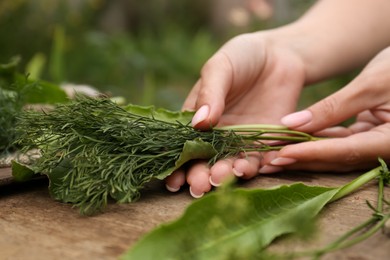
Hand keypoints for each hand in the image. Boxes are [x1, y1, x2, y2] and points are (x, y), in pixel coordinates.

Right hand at [165, 32, 305, 196]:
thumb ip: (209, 94)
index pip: (185, 146)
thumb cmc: (241, 57)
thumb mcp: (220, 68)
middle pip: (207, 161)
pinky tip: (252, 168)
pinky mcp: (267, 142)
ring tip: (226, 176)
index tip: (174, 181)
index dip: (178, 166)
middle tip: (200, 186)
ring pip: (233, 164)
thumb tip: (198, 123)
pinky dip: (257, 167)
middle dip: (202, 176)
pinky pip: (261, 159)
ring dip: (228, 174)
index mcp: (200, 119)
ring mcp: (243, 140)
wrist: (279, 54)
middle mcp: (219, 135)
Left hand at [264, 46, 389, 171]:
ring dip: (304, 151)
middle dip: (301, 159)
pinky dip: (316, 139)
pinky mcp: (368, 135)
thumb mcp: (371, 84)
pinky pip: (338, 141)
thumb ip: (333, 107)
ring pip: (335, 152)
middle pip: (337, 158)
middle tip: (266, 162)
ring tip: (271, 152)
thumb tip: (292, 124)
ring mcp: (376, 143)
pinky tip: (290, 138)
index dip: (311, 154)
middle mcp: (385, 148)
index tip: (281, 154)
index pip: (346, 151)